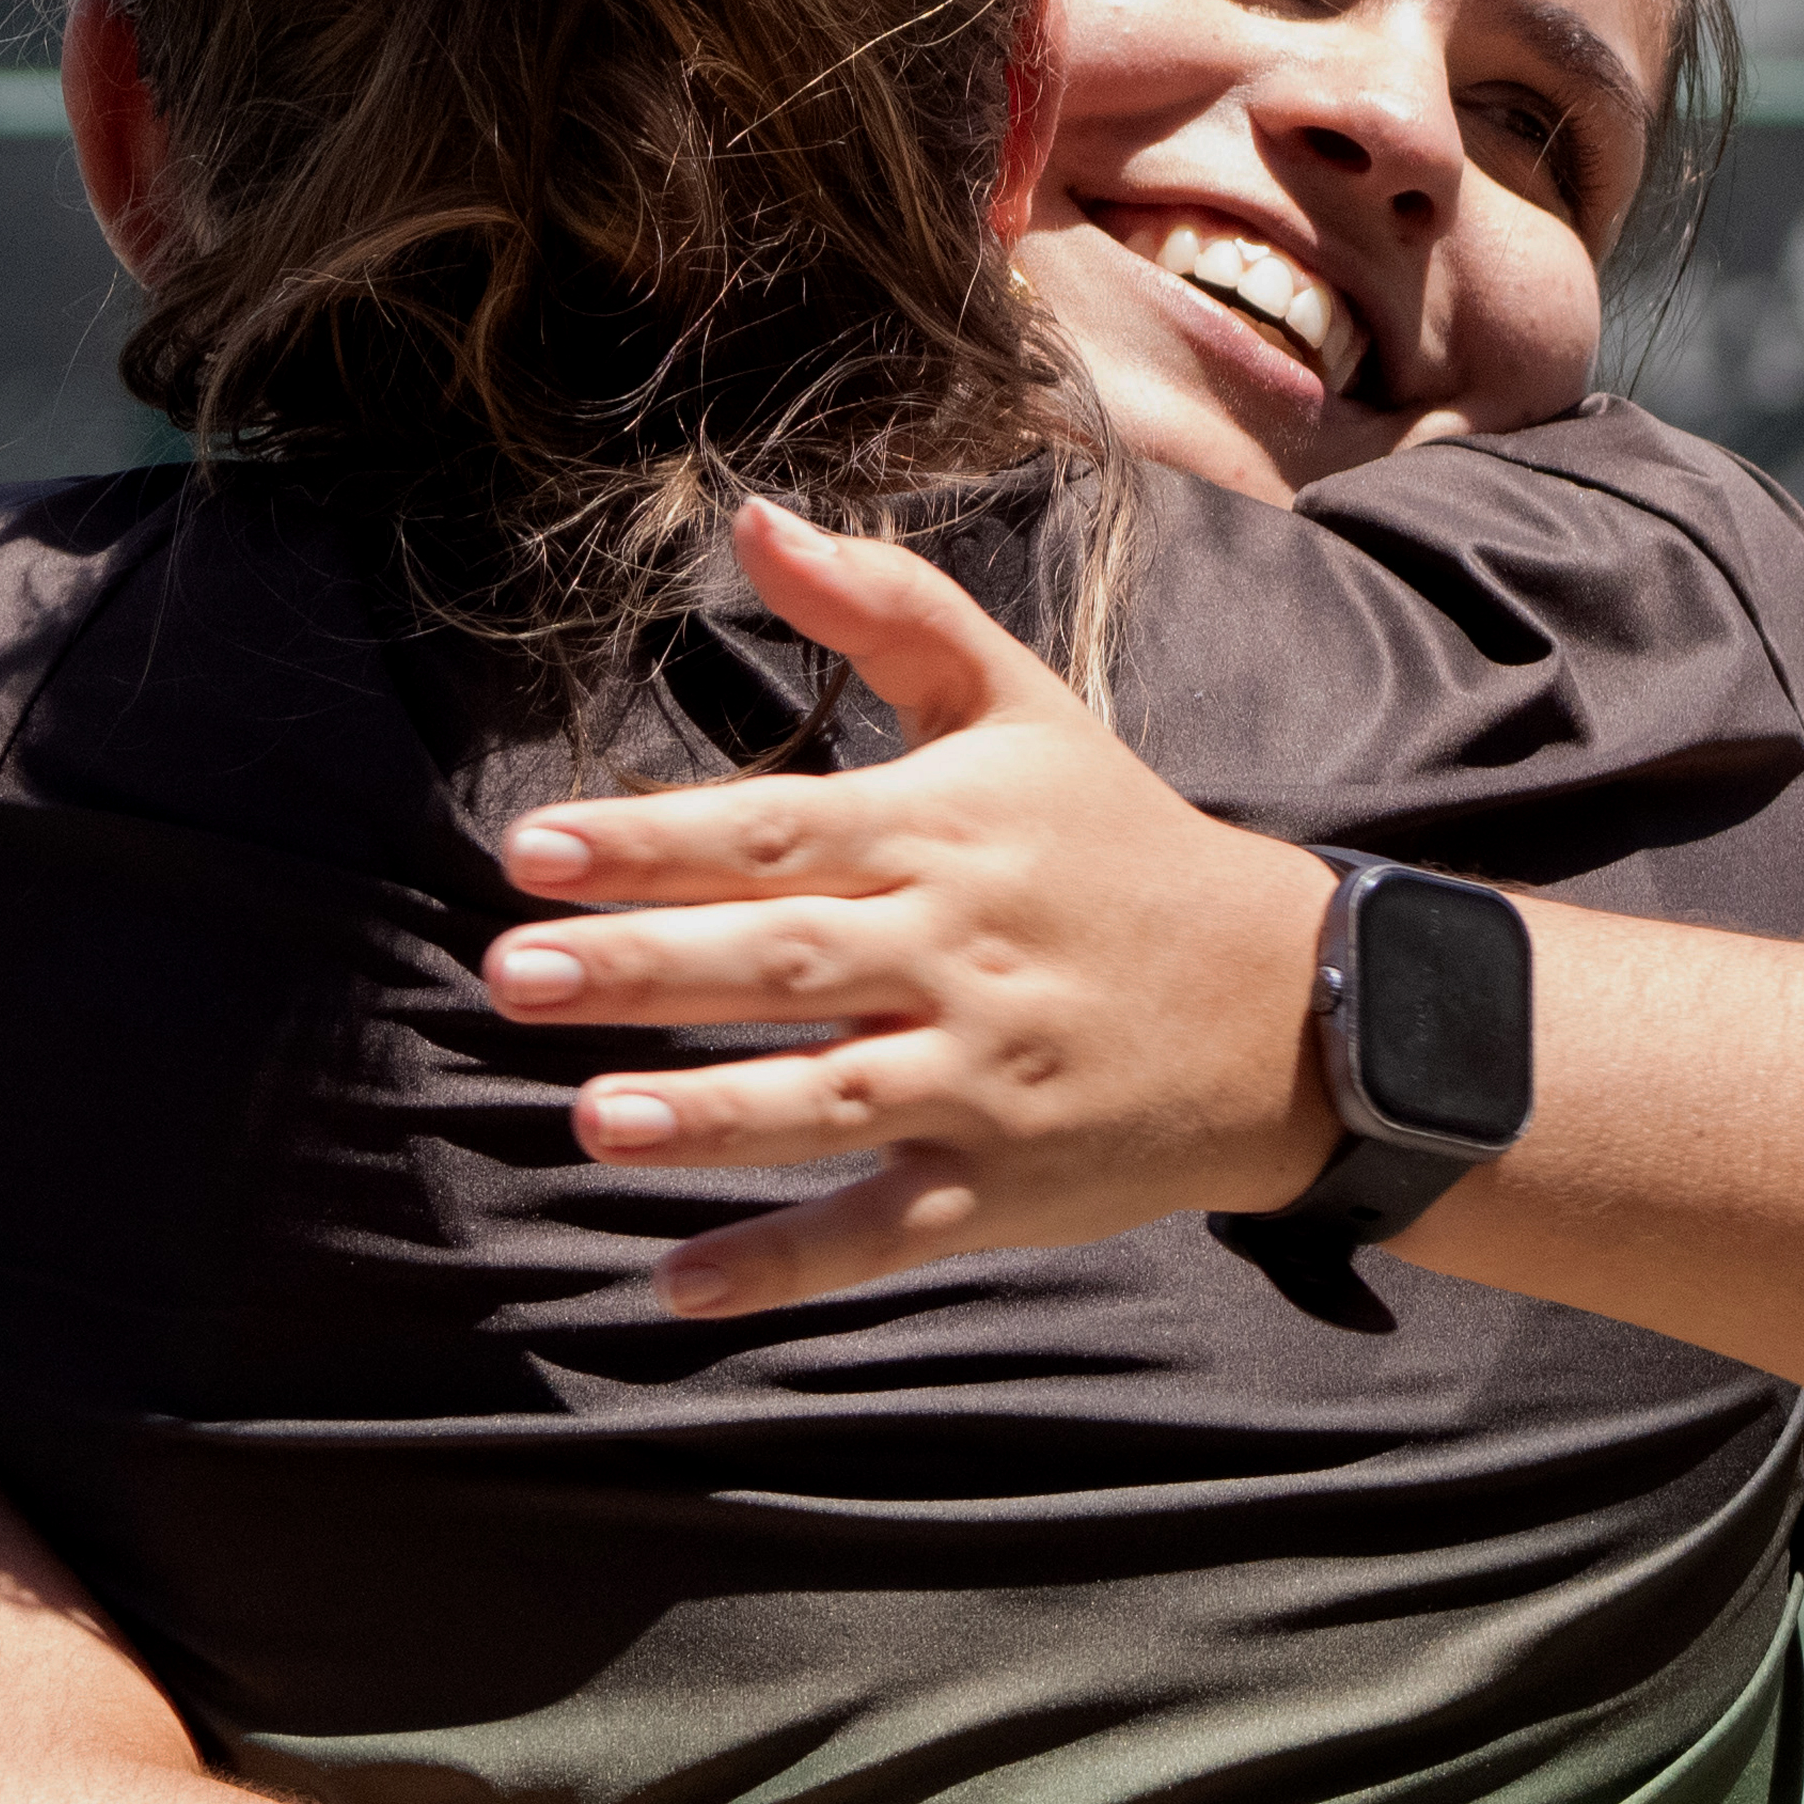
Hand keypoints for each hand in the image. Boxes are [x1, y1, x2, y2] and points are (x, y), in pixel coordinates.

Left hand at [485, 497, 1346, 1316]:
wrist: (1290, 1004)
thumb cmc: (1118, 841)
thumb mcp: (1019, 703)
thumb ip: (885, 607)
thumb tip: (748, 517)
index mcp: (944, 831)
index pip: (776, 831)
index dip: (652, 840)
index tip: (531, 848)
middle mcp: (957, 952)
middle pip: (783, 959)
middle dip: (645, 966)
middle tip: (513, 973)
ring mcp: (984, 1078)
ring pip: (830, 1100)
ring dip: (708, 1113)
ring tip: (591, 1121)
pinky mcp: (1005, 1187)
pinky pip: (885, 1231)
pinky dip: (788, 1263)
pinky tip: (678, 1285)